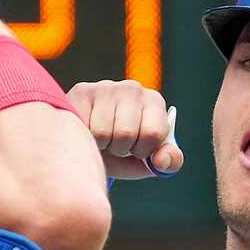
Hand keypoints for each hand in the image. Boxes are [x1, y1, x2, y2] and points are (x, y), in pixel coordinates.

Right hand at [67, 80, 183, 179]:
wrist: (90, 143)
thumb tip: (161, 161)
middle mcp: (133, 89)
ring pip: (102, 132)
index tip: (137, 150)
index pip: (152, 134)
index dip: (142, 151)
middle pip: (125, 133)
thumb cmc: (125, 151)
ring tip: (102, 138)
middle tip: (116, 144)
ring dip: (100, 145)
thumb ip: (167, 162)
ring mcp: (106, 87)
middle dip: (120, 149)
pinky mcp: (82, 91)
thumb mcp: (149, 161)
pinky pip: (83, 127)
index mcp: (155, 102)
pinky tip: (87, 130)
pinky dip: (84, 137)